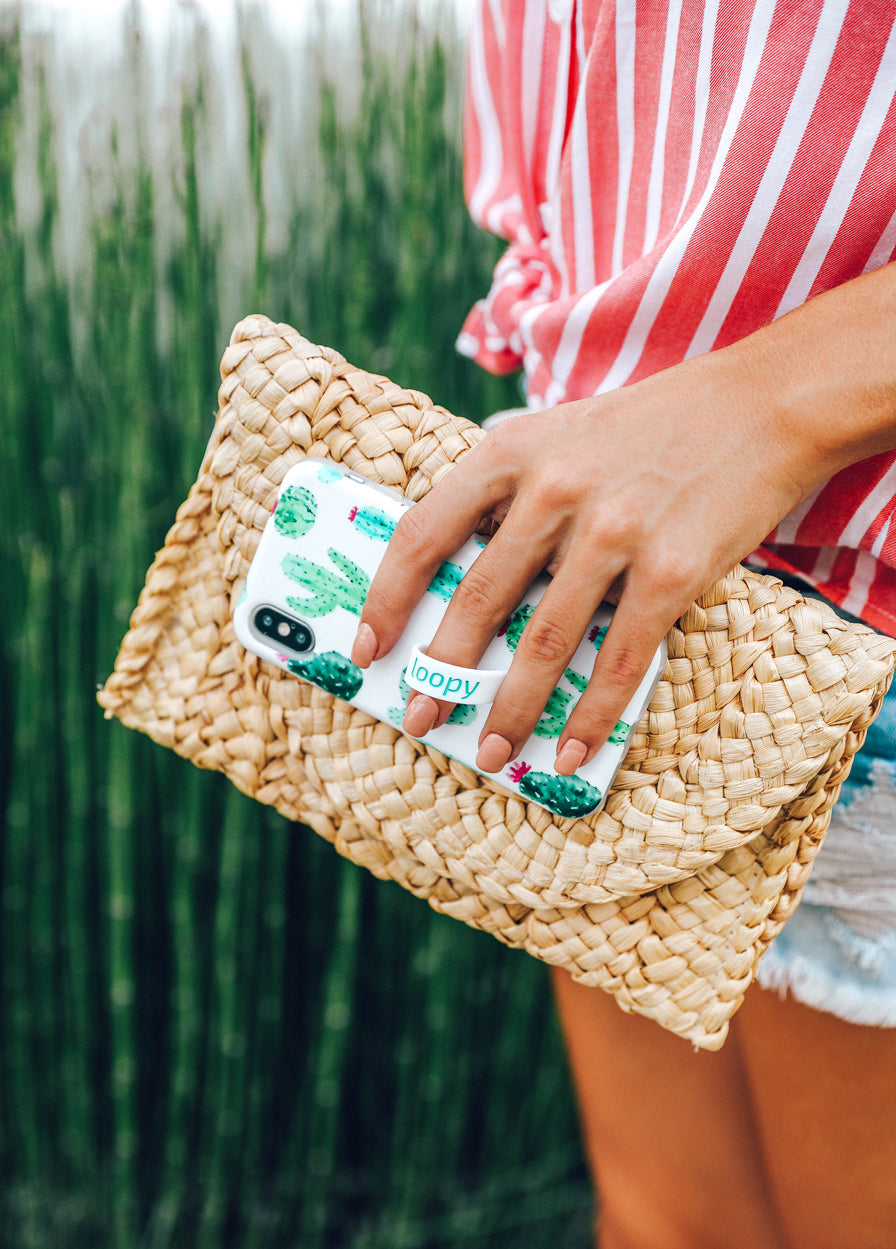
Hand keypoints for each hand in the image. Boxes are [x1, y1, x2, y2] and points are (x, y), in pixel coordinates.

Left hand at [351, 266, 895, 775]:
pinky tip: (570, 749)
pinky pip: (617, 659)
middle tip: (420, 717)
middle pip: (476, 600)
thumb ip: (508, 492)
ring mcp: (612, 532)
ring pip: (543, 641)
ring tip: (491, 750)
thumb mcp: (558, 434)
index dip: (387, 597)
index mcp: (510, 452)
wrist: (761, 405)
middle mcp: (553, 490)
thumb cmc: (651, 426)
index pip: (423, 533)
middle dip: (442, 671)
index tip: (368, 647)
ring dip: (511, 708)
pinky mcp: (670, 570)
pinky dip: (590, 714)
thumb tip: (459, 579)